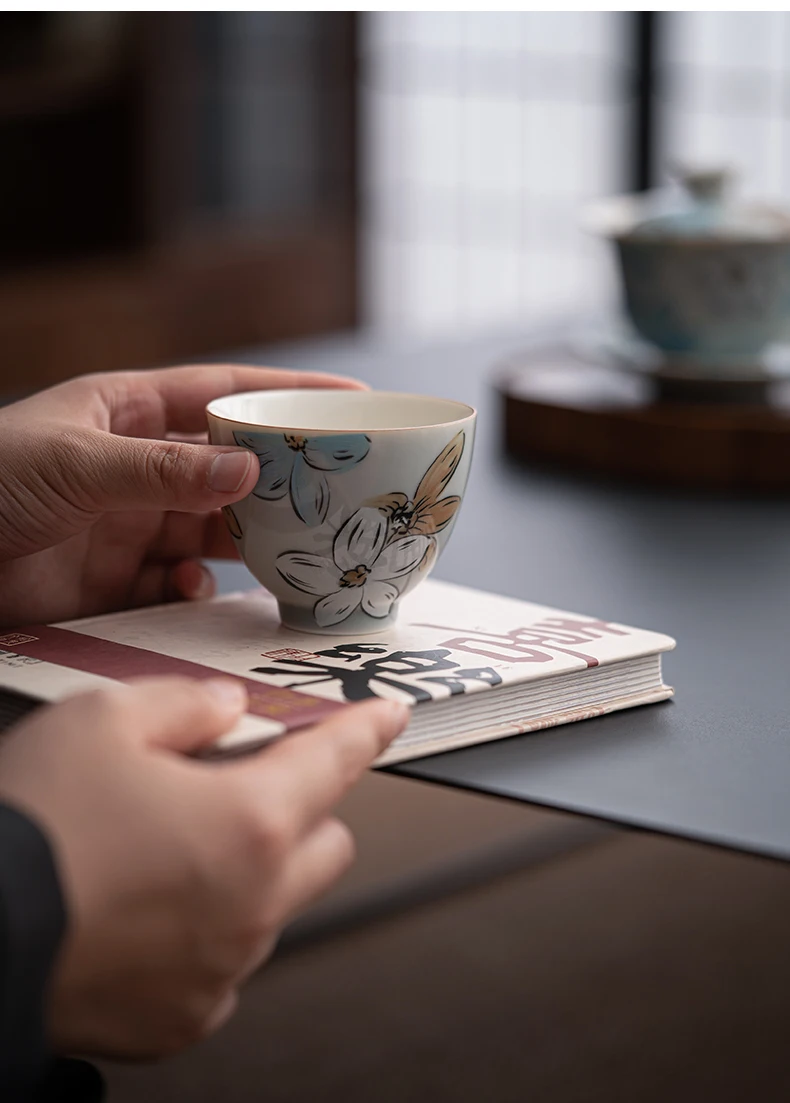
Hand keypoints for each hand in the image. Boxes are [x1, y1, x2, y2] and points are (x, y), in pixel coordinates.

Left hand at [0, 364, 363, 625]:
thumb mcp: (75, 465)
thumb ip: (164, 470)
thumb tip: (251, 467)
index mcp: (127, 415)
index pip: (221, 393)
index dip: (285, 394)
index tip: (350, 400)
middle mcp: (138, 469)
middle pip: (230, 467)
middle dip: (280, 479)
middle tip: (337, 492)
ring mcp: (130, 527)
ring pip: (212, 531)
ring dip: (248, 541)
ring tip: (288, 550)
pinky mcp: (117, 583)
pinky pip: (177, 585)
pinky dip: (195, 590)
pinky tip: (197, 591)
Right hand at [0, 677, 407, 1057]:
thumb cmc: (32, 827)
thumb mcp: (103, 721)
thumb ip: (183, 704)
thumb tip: (223, 707)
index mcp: (250, 822)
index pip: (336, 761)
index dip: (366, 729)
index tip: (386, 718)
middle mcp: (254, 904)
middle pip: (326, 844)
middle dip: (300, 809)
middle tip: (239, 787)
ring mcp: (222, 968)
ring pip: (274, 905)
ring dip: (248, 872)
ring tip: (169, 850)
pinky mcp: (183, 1017)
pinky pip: (224, 963)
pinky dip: (206, 932)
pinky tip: (147, 910)